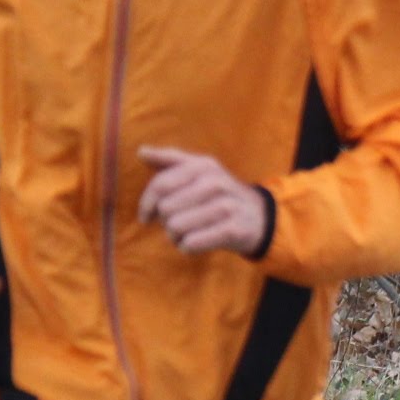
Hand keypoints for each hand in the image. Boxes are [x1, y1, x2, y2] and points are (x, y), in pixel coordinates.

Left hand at [136, 146, 270, 255]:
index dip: (146, 204)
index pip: (160, 185)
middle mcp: (215, 182)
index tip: (145, 217)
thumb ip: (170, 160)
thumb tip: (141, 152)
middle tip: (178, 223)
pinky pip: (191, 243)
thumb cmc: (219, 194)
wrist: (258, 216)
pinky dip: (188, 247)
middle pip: (166, 209)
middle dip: (166, 221)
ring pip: (176, 227)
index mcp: (203, 166)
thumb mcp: (200, 170)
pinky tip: (196, 243)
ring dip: (176, 236)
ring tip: (188, 233)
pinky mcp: (233, 230)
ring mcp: (226, 205)